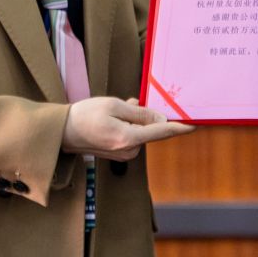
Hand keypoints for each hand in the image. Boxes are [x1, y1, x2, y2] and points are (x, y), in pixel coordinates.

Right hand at [62, 95, 193, 160]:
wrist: (61, 132)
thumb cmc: (85, 116)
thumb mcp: (113, 106)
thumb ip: (140, 113)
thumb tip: (162, 119)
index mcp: (128, 139)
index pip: (161, 132)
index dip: (179, 127)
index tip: (196, 124)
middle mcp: (129, 150)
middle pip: (151, 129)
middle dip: (146, 114)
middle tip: (129, 102)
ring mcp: (124, 154)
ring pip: (142, 131)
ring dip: (135, 118)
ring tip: (115, 110)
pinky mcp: (120, 153)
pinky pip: (133, 135)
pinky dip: (128, 125)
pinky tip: (114, 118)